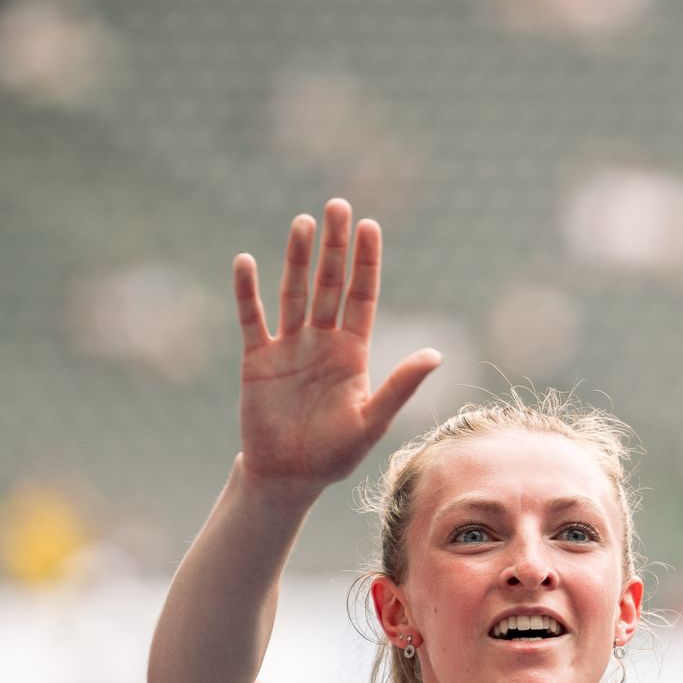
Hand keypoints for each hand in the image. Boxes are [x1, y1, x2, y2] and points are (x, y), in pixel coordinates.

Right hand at [233, 199, 441, 486]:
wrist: (289, 477)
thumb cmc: (335, 454)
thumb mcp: (372, 421)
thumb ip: (400, 386)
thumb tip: (435, 354)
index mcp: (353, 352)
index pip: (362, 296)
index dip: (365, 262)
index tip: (369, 226)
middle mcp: (322, 341)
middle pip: (329, 284)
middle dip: (334, 247)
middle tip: (338, 205)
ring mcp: (289, 347)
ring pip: (294, 293)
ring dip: (297, 259)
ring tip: (303, 223)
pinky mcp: (257, 359)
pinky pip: (252, 318)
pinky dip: (247, 292)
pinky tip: (246, 262)